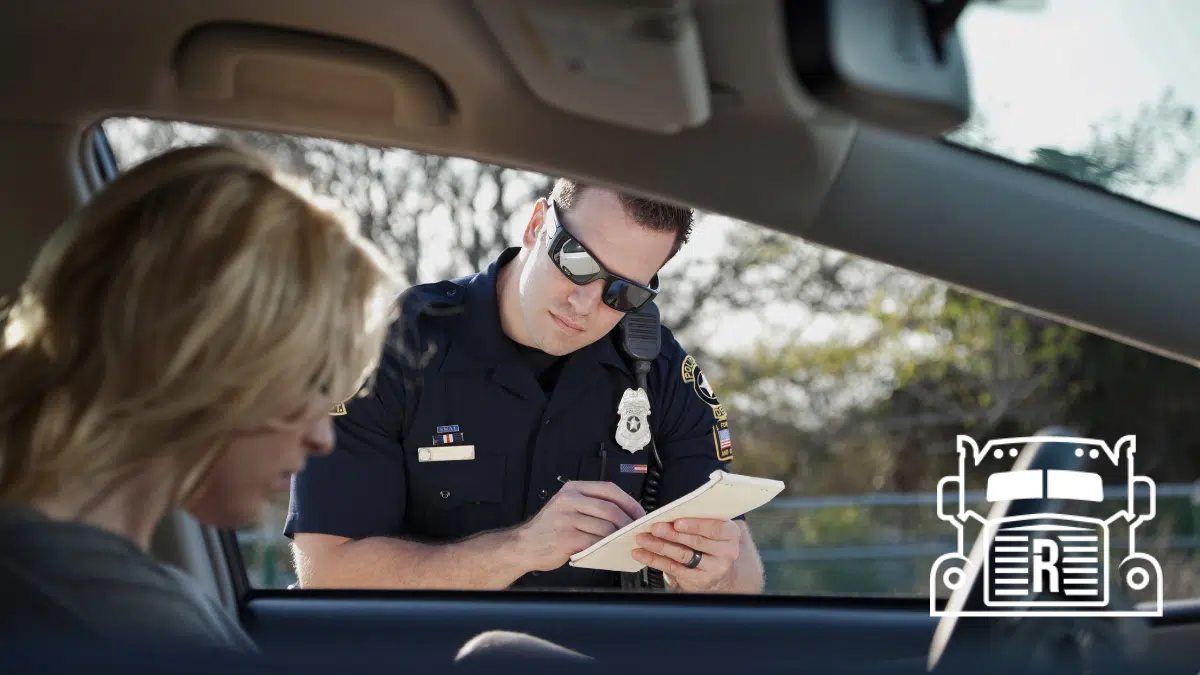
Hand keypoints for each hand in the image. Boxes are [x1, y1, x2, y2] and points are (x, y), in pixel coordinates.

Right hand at [514, 481, 646, 571]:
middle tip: (634, 532)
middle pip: (610, 509)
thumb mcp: (567, 507)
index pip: (609, 490)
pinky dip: (606, 547)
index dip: (629, 502)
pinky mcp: (566, 539)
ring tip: (623, 542)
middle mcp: (569, 500)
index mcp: (572, 489)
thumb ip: (592, 505)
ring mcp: (567, 520)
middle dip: (627, 522)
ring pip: (605, 527)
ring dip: (618, 537)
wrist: (524, 545)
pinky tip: (608, 550)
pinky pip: (595, 542)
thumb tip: (626, 513)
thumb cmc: (550, 529)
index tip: (639, 513)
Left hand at [631, 518, 740, 591]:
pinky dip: (654, 559)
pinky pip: (672, 568)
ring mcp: (711, 569)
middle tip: (655, 528)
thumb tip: (671, 512)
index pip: (715, 528)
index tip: (677, 522)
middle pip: (695, 542)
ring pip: (682, 556)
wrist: (719, 569)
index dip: (695, 525)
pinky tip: (641, 553)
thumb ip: (699, 519)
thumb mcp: (714, 528)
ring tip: (643, 539)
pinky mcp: (696, 580)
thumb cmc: (712, 540)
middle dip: (672, 534)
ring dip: (659, 546)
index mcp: (730, 534)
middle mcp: (725, 553)